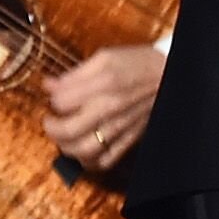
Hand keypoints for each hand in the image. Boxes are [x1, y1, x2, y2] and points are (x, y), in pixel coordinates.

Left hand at [42, 44, 164, 169]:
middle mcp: (110, 110)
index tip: (54, 94)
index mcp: (103, 85)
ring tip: (63, 137)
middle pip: (67, 131)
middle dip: (51, 128)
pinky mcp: (128, 140)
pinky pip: (104, 162)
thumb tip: (49, 84)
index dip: (52, 98)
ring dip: (65, 147)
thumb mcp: (105, 57)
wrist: (170, 76)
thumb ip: (75, 74)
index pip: (60, 102)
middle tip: (49, 121)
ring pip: (83, 151)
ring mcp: (119, 128)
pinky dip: (88, 161)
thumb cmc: (139, 63)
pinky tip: (82, 150)